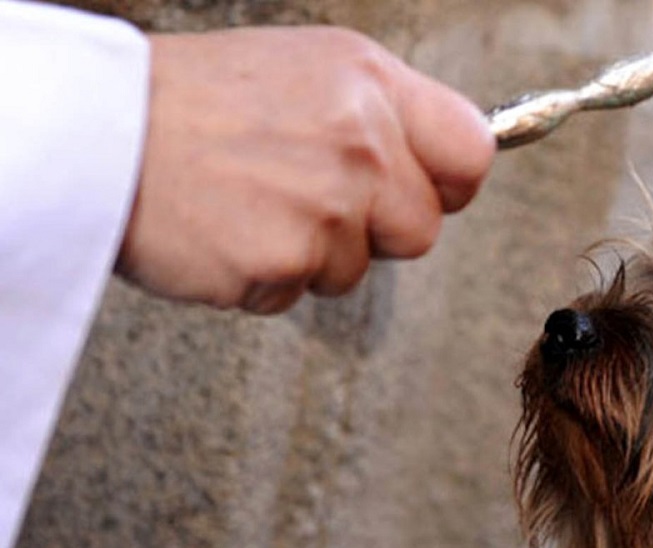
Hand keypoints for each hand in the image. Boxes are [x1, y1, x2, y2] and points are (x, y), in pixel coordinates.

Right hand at [116, 26, 494, 313]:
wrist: (102, 132)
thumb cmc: (196, 100)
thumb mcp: (308, 70)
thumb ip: (382, 113)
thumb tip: (438, 160)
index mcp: (372, 85)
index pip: (472, 153)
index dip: (450, 183)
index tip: (425, 191)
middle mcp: (360, 144)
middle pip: (421, 230)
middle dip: (375, 231)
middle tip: (311, 200)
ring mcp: (324, 207)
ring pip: (356, 269)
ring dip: (312, 254)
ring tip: (253, 205)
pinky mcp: (282, 262)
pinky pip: (297, 294)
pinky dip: (264, 278)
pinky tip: (228, 233)